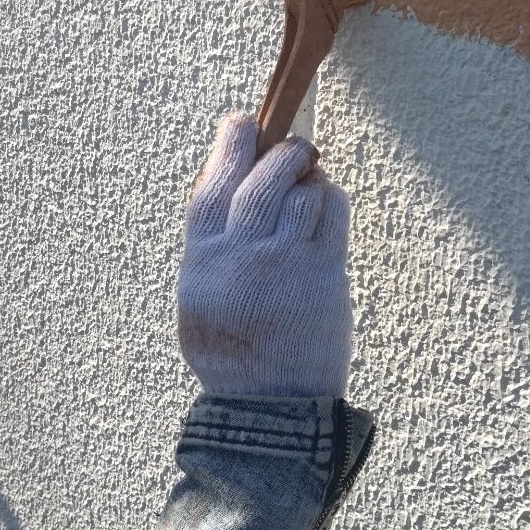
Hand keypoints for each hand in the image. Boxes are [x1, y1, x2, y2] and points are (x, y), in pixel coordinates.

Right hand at [177, 113, 352, 396]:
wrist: (269, 405)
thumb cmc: (233, 349)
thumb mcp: (198, 294)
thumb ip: (210, 242)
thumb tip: (226, 177)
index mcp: (203, 259)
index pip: (212, 184)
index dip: (228, 144)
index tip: (241, 123)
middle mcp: (241, 256)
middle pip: (262, 178)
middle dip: (281, 152)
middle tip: (294, 150)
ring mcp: (284, 263)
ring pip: (301, 191)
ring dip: (310, 177)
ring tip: (310, 184)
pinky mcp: (323, 272)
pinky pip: (331, 212)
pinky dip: (331, 198)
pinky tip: (326, 205)